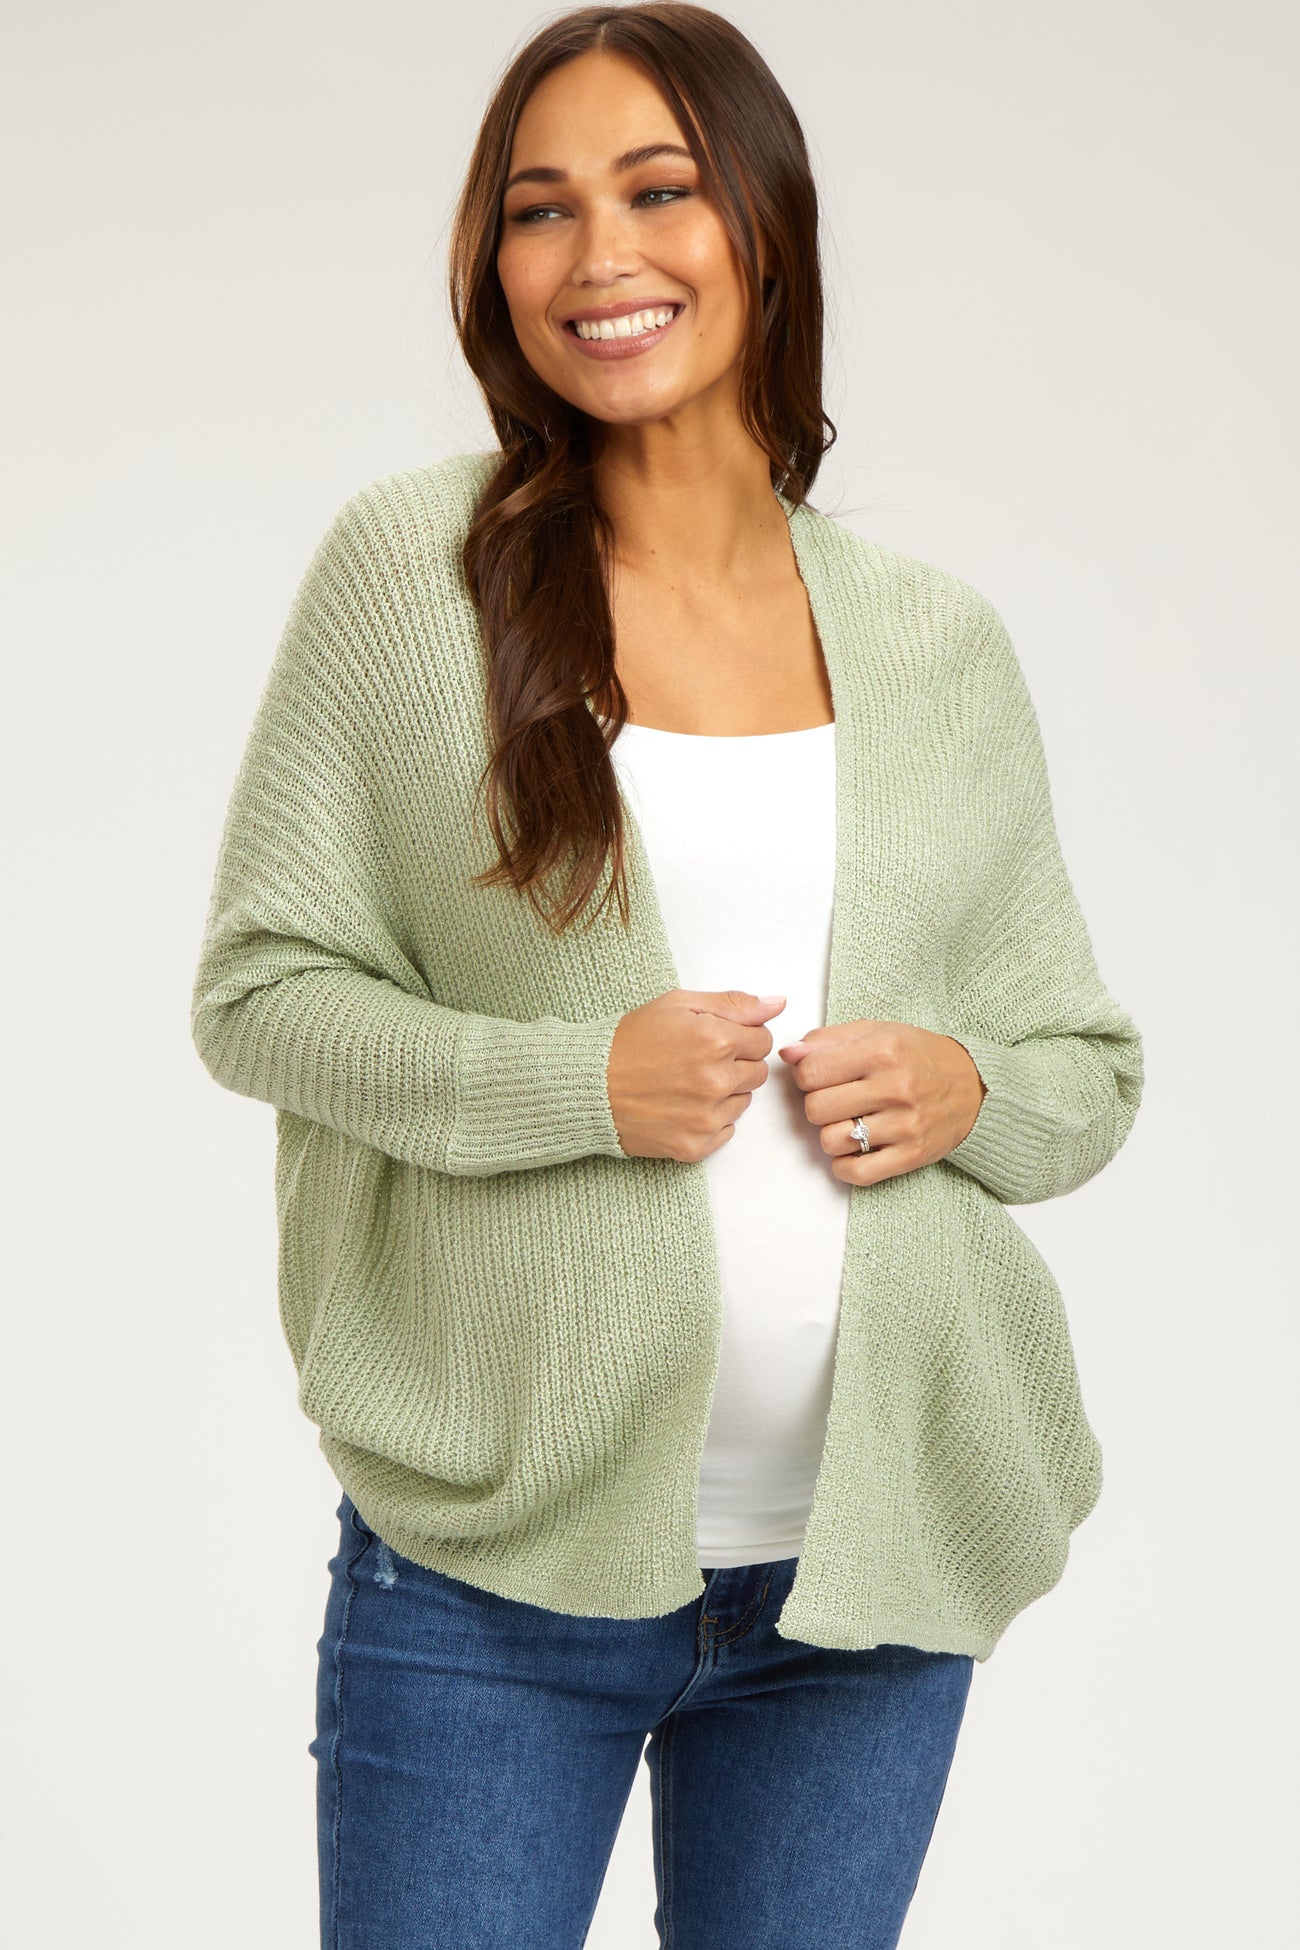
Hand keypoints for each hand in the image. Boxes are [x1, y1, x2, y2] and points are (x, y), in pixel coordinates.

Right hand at [608, 989, 787, 1162]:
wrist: (589, 1086)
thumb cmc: (630, 1041)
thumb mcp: (678, 1004)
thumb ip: (734, 1004)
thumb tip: (778, 1004)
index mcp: (716, 1040)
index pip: (763, 1040)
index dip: (740, 1037)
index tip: (714, 1039)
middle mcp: (716, 1081)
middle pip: (758, 1072)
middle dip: (735, 1064)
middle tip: (697, 1060)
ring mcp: (707, 1117)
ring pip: (744, 1102)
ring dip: (724, 1093)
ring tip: (686, 1083)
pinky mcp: (696, 1145)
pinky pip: (726, 1130)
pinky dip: (710, 1119)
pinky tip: (681, 1106)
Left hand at [778, 1018, 986, 1185]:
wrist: (974, 1086)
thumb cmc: (919, 1056)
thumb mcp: (877, 1032)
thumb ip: (828, 1040)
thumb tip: (788, 1053)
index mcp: (882, 1050)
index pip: (810, 1072)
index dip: (806, 1076)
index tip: (820, 1077)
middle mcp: (895, 1087)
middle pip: (816, 1109)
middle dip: (818, 1106)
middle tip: (836, 1101)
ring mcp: (905, 1124)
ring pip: (831, 1142)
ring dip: (831, 1136)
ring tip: (849, 1123)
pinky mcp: (912, 1155)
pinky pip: (857, 1173)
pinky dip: (845, 1166)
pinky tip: (854, 1150)